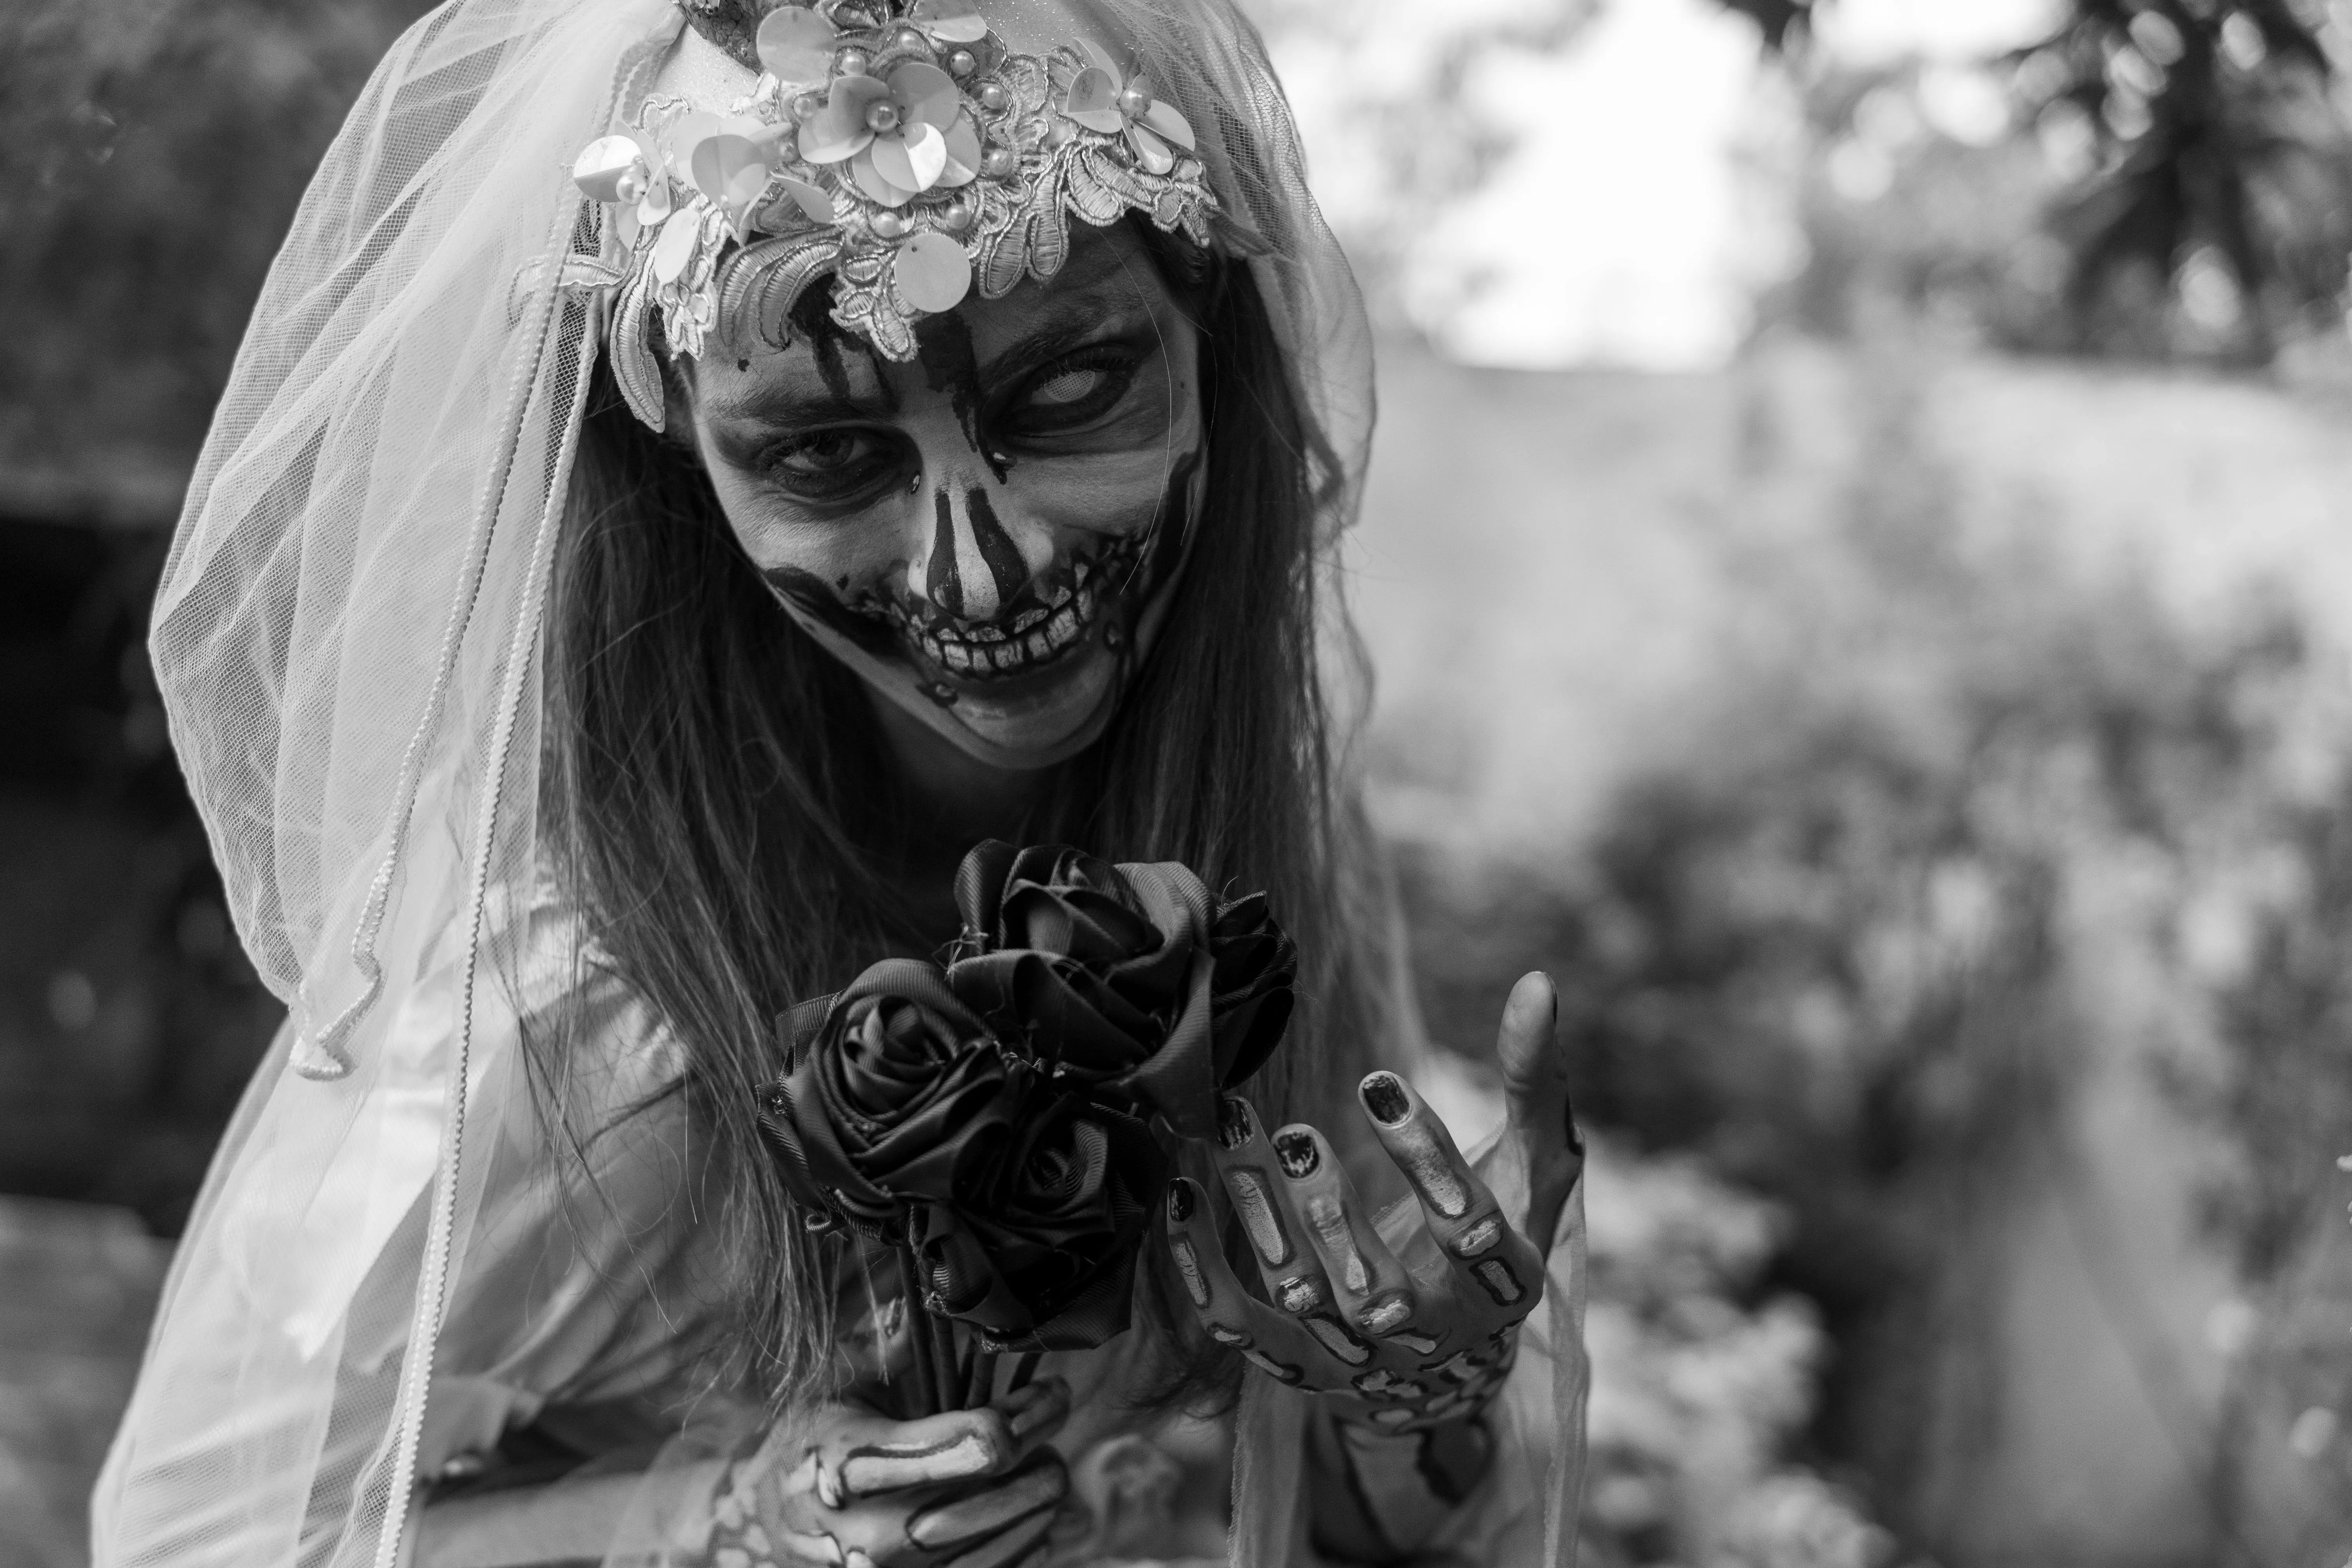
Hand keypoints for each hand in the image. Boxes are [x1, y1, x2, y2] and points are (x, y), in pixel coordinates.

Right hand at [715, 1379, 1071, 1567]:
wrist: (776, 1518)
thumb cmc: (819, 1435)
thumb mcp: (840, 1382)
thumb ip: (886, 1346)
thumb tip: (932, 1304)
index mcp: (851, 1461)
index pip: (967, 1447)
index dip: (1024, 1416)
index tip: (1052, 1390)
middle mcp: (867, 1530)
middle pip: (988, 1499)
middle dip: (1038, 1461)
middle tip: (1056, 1430)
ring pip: (995, 1543)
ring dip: (1037, 1503)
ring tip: (1049, 1467)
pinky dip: (1023, 1543)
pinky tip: (1031, 1512)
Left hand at [1162, 971, 1582, 1433]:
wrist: (1454, 1353)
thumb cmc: (1498, 1229)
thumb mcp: (1532, 1163)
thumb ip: (1533, 1082)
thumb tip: (1536, 983)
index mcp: (1502, 1290)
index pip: (1469, 1235)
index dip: (1427, 1162)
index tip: (1378, 1082)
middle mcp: (1431, 1337)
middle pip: (1376, 1292)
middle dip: (1331, 1214)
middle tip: (1296, 1133)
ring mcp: (1360, 1359)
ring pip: (1303, 1300)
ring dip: (1262, 1215)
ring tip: (1234, 1130)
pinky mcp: (1299, 1366)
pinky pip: (1239, 1328)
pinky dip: (1203, 1269)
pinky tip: (1183, 1198)